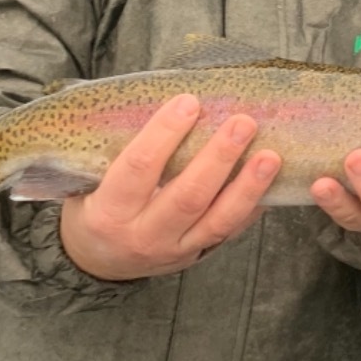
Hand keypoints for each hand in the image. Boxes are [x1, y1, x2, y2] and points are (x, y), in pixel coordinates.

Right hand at [61, 94, 281, 280]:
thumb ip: (118, 149)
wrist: (97, 262)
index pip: (139, 168)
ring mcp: (173, 250)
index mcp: (108, 211)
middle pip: (187, 196)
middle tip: (243, 123)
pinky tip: (271, 183)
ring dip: (247, 186)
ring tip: (270, 156)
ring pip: (217, 220)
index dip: (164, 134)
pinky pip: (229, 232)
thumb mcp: (88, 181)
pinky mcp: (196, 255)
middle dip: (218, 157)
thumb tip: (162, 98)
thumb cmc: (94, 206)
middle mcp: (142, 235)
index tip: (189, 103)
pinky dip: (252, 207)